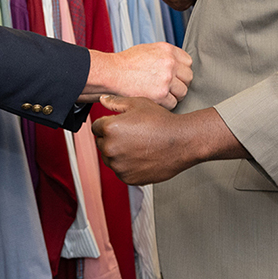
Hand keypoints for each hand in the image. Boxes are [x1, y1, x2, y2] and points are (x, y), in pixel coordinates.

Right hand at [83, 43, 191, 108]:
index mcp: (167, 50)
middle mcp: (169, 63)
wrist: (111, 74)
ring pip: (183, 92)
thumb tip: (177, 63)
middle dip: (180, 83)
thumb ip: (165, 55)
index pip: (188, 62)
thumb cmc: (126, 63)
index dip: (182, 70)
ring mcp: (166, 79)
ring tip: (162, 94)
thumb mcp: (148, 49)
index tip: (176, 76)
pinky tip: (156, 100)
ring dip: (174, 95)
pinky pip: (173, 103)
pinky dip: (165, 104)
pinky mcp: (161, 95)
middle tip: (169, 87)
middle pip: (188, 77)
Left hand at [93, 97, 248, 184]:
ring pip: (110, 158)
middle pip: (101, 143)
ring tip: (137, 145)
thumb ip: (115, 102)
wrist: (181, 142)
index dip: (107, 124)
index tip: (119, 126)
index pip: (95, 127)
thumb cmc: (162, 122)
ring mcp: (119, 165)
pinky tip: (141, 156)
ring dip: (118, 153)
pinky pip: (121, 171)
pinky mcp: (128, 178)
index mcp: (110, 128)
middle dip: (112, 139)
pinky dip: (127, 166)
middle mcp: (111, 148)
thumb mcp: (138, 104)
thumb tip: (103, 100)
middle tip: (131, 135)